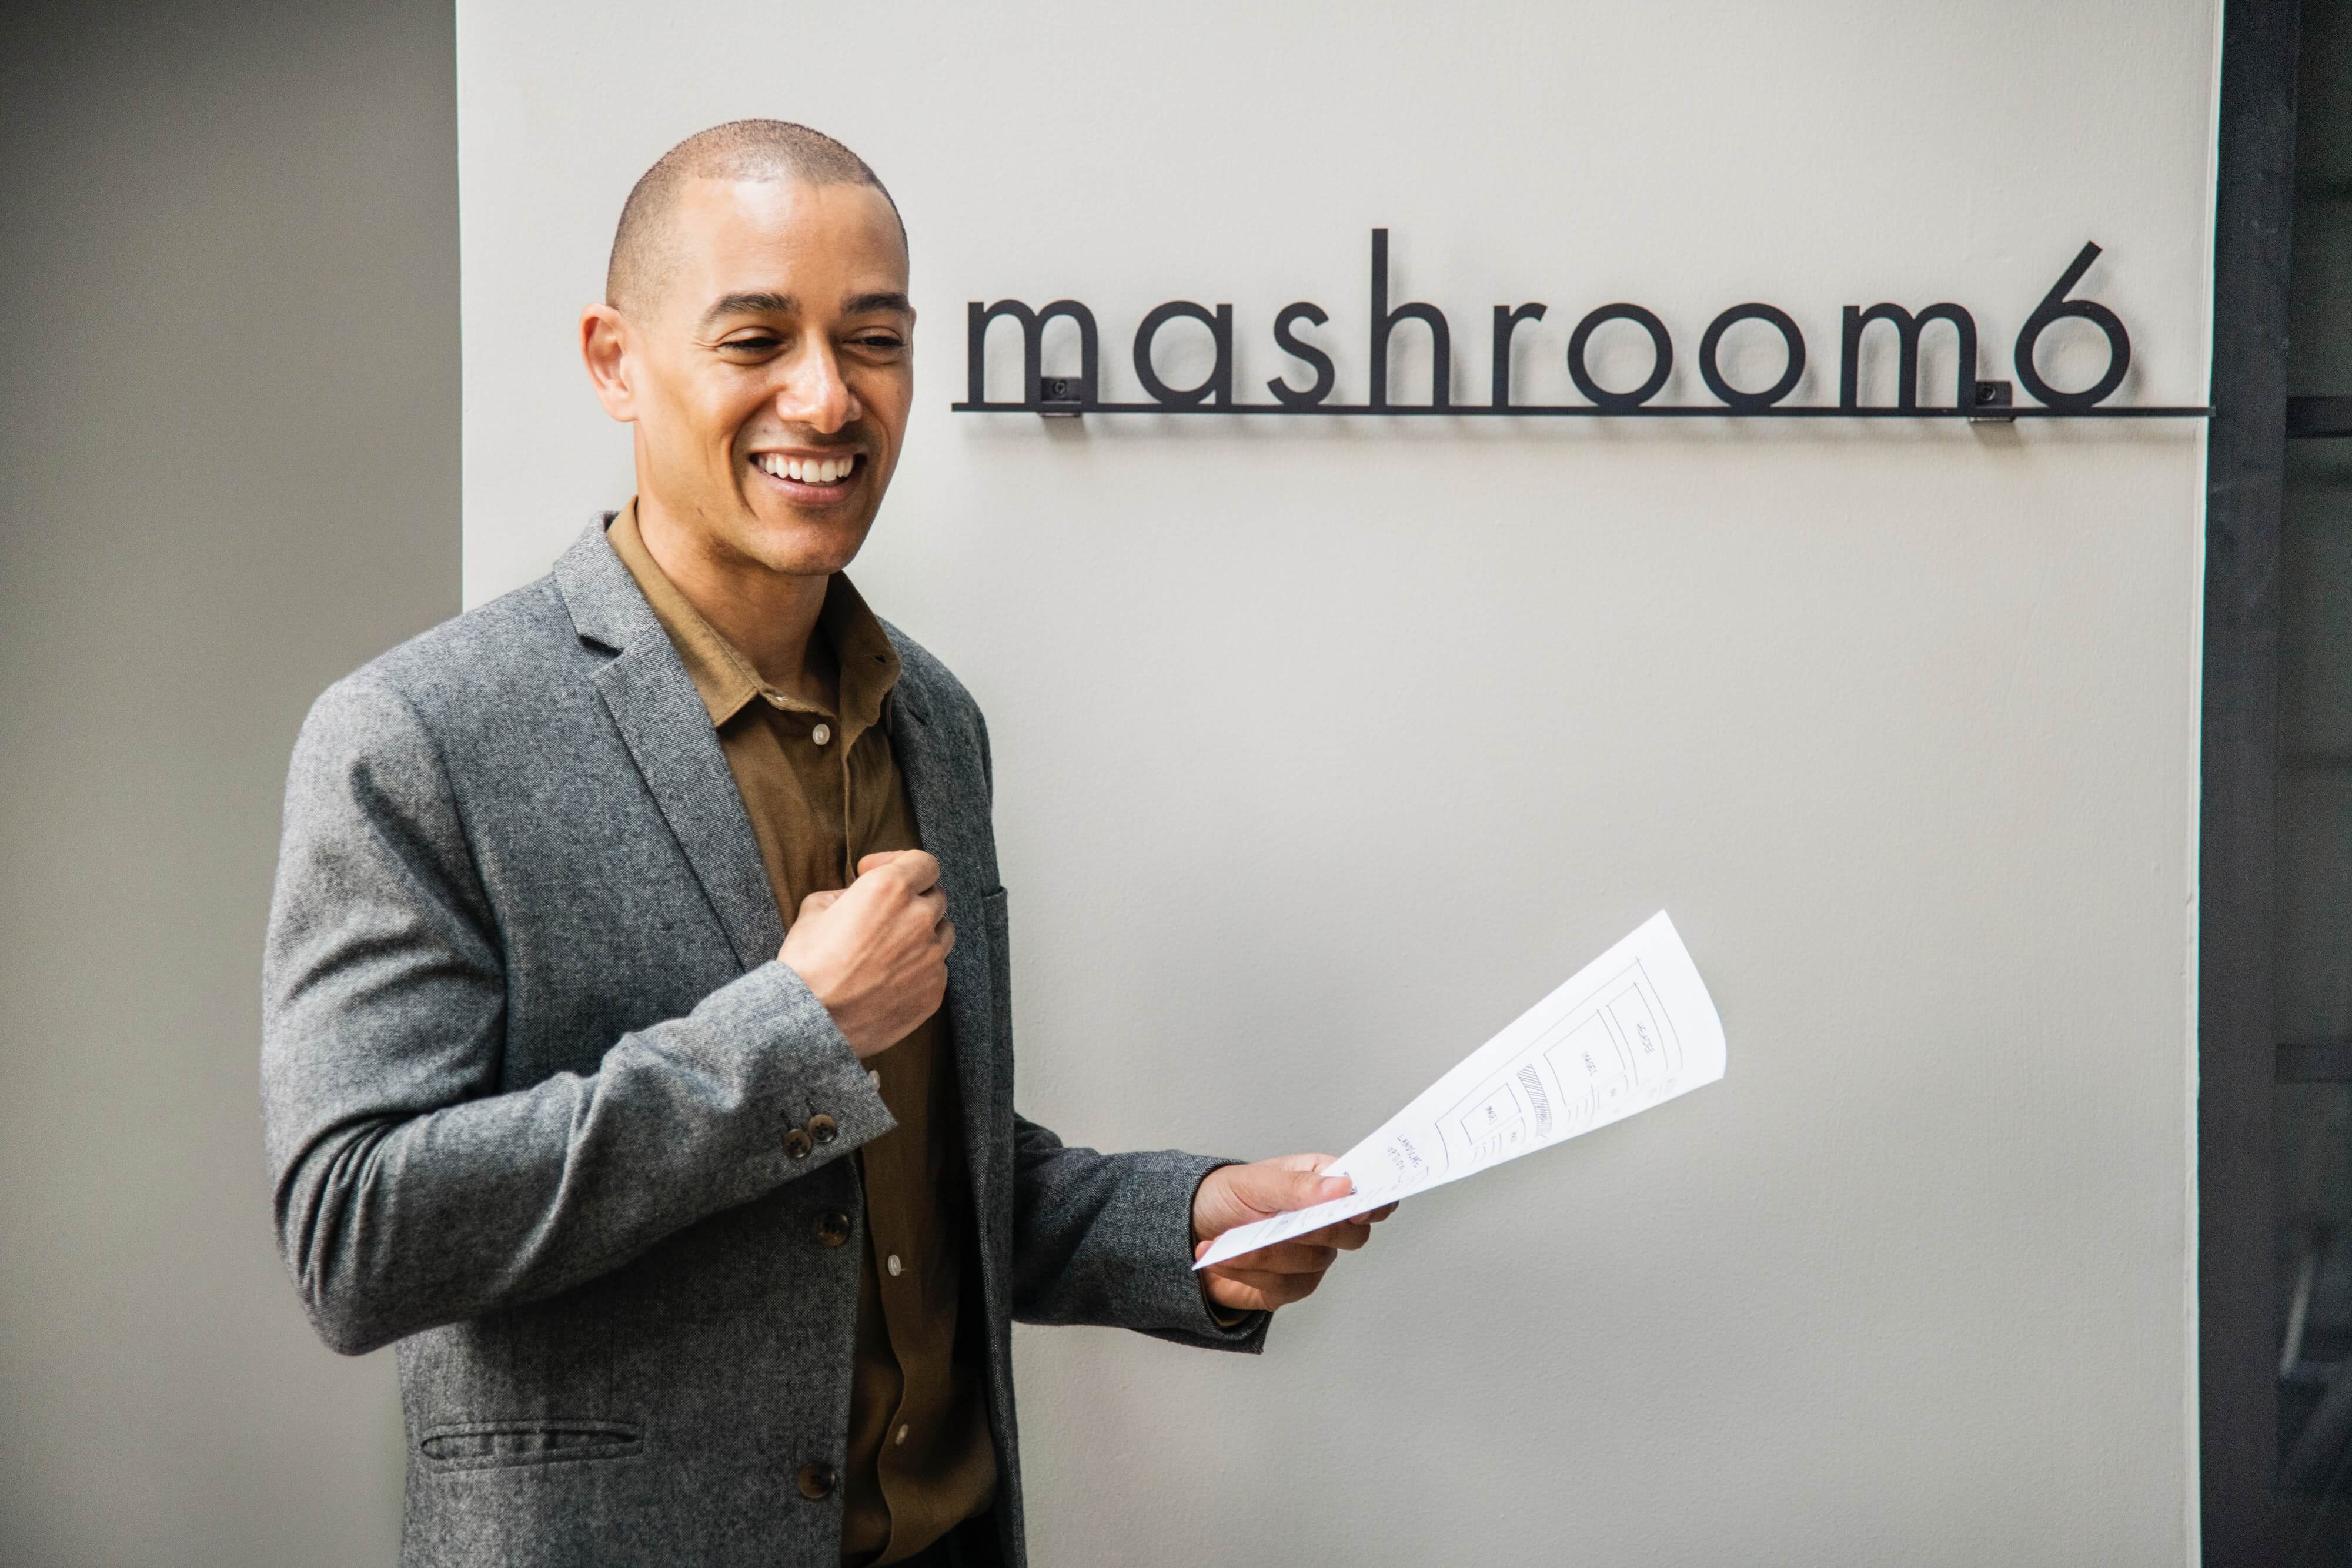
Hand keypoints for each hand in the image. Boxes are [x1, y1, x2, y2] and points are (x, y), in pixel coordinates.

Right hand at [778, 851, 953, 1057]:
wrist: (811, 1022)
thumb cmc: (807, 964)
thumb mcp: (815, 908)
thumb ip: (846, 892)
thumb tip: (857, 895)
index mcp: (891, 888)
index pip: (924, 862)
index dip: (900, 862)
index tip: (877, 873)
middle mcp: (919, 918)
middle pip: (935, 896)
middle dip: (912, 899)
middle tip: (883, 913)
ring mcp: (931, 957)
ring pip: (942, 933)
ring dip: (922, 932)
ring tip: (890, 946)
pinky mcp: (934, 991)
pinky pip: (937, 969)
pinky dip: (920, 967)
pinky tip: (891, 976)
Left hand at [1190, 1153, 1397, 1313]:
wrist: (1189, 1231)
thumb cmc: (1225, 1196)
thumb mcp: (1254, 1181)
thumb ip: (1298, 1185)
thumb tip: (1342, 1186)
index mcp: (1321, 1182)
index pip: (1366, 1192)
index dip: (1375, 1202)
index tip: (1360, 1209)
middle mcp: (1323, 1221)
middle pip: (1351, 1235)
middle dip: (1312, 1231)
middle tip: (1279, 1226)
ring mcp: (1310, 1256)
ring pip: (1314, 1262)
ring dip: (1266, 1254)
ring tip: (1227, 1243)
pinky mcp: (1289, 1286)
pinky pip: (1285, 1287)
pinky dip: (1250, 1273)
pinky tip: (1223, 1259)